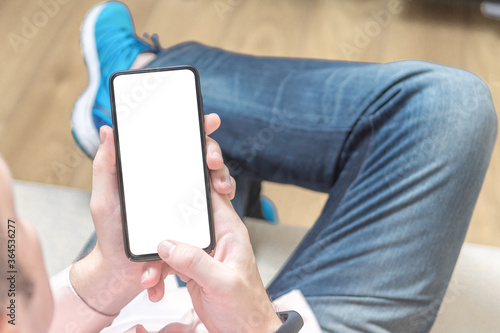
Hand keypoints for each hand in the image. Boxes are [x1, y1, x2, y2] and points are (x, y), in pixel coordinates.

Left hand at [70, 113, 235, 314]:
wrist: (121, 274)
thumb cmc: (111, 236)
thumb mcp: (104, 199)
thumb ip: (105, 166)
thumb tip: (108, 130)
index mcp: (153, 173)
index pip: (175, 144)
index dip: (194, 129)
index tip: (209, 121)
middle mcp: (172, 183)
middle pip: (199, 158)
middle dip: (213, 153)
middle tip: (212, 161)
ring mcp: (185, 202)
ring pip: (212, 180)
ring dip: (223, 176)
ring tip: (221, 186)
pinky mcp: (194, 222)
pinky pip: (214, 207)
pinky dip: (222, 199)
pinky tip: (223, 196)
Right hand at [156, 177, 282, 331]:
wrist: (243, 332)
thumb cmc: (246, 306)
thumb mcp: (222, 283)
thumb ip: (195, 262)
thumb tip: (167, 245)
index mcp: (229, 231)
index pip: (214, 195)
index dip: (198, 179)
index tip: (176, 172)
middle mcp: (214, 237)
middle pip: (183, 218)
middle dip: (162, 228)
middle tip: (147, 240)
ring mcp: (201, 252)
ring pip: (171, 242)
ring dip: (156, 259)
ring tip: (150, 278)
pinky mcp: (191, 268)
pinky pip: (168, 263)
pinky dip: (158, 275)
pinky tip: (155, 288)